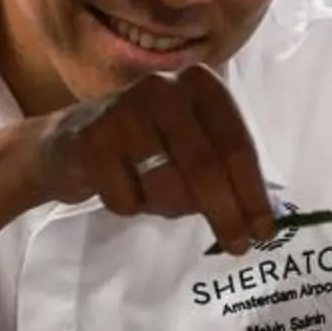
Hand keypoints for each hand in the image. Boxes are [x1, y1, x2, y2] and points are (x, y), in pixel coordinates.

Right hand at [35, 66, 276, 253]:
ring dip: (168, 206)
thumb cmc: (146, 144)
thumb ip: (226, 169)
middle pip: (205, 166)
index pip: (236, 143)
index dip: (252, 191)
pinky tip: (120, 186)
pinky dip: (130, 206)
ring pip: (167, 186)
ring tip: (154, 194)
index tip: (264, 230)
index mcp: (200, 84)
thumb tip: (264, 220)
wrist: (66, 141)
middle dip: (226, 213)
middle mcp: (164, 88)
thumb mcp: (192, 142)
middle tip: (239, 246)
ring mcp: (124, 110)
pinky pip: (127, 199)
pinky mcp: (91, 140)